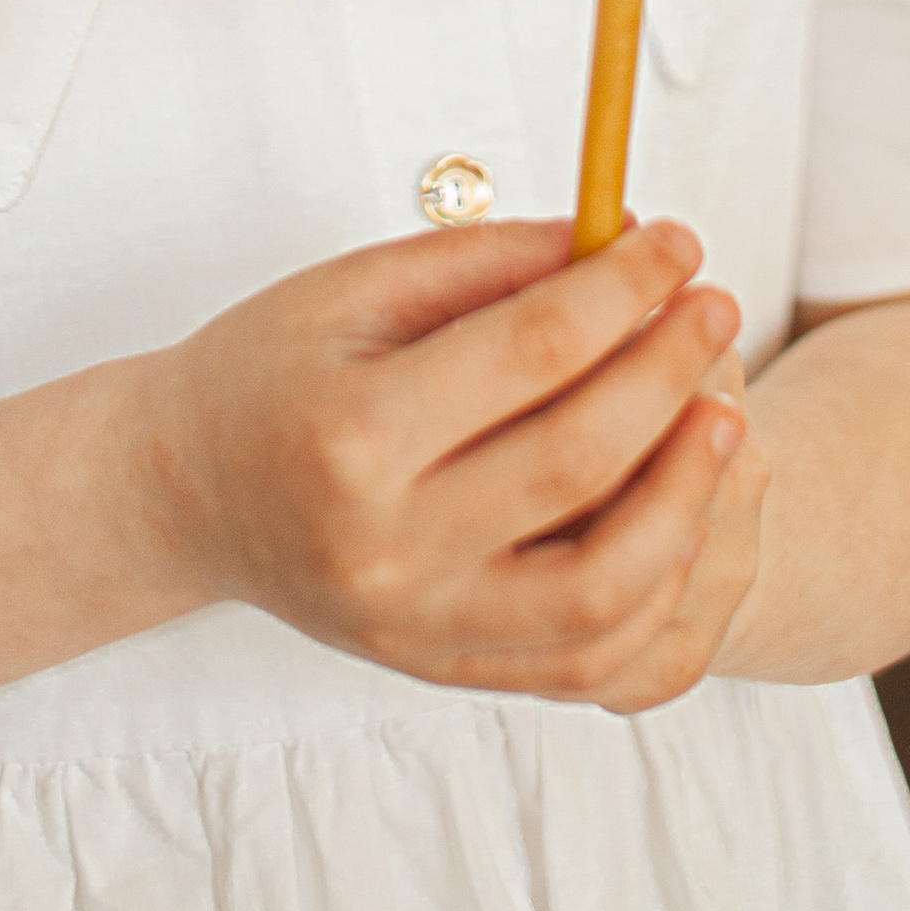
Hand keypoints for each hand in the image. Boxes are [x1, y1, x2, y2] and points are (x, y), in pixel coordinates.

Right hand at [149, 215, 750, 705]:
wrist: (186, 494)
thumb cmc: (266, 373)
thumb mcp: (355, 287)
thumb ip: (489, 263)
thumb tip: (620, 240)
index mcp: (357, 435)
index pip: (535, 350)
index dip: (626, 288)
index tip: (677, 242)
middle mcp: (391, 547)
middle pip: (580, 462)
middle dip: (670, 373)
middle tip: (714, 310)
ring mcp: (421, 627)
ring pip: (605, 591)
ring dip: (686, 500)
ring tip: (723, 419)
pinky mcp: (446, 670)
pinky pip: (588, 660)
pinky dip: (656, 591)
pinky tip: (681, 515)